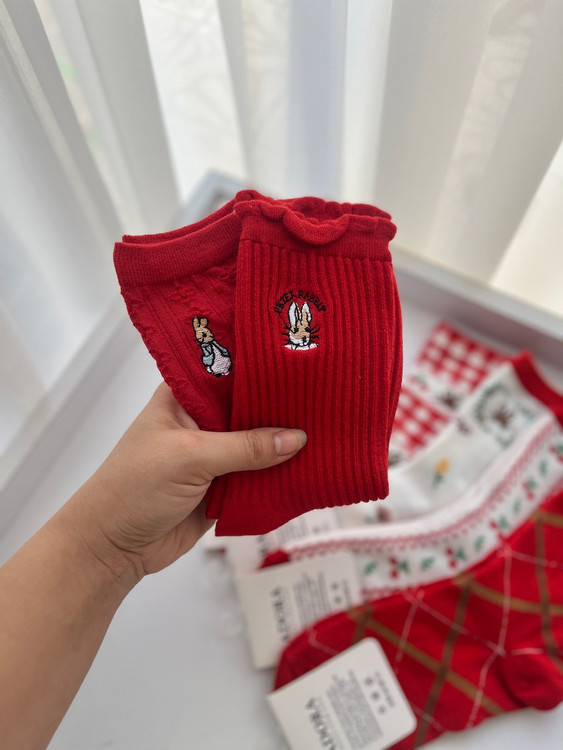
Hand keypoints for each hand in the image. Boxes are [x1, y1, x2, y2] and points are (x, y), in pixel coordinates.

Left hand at [57, 383, 306, 586]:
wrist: (112, 548)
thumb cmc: (135, 487)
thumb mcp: (190, 457)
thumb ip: (244, 447)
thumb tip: (297, 438)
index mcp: (184, 396)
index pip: (229, 370)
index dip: (262, 366)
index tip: (302, 360)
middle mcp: (201, 420)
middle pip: (250, 408)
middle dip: (281, 407)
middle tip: (325, 396)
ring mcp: (214, 454)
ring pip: (258, 443)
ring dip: (285, 444)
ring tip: (329, 429)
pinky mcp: (223, 486)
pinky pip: (258, 476)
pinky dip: (279, 475)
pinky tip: (312, 465)